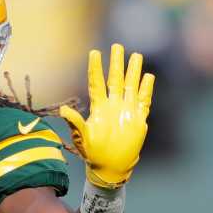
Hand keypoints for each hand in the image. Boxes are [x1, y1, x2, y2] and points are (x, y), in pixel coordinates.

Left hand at [59, 43, 154, 187]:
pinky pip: (144, 101)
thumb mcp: (82, 138)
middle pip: (115, 79)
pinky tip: (148, 77)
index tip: (95, 52)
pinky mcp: (138, 119)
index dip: (96, 68)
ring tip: (136, 55)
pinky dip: (146, 89)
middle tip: (117, 46)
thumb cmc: (93, 154)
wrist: (111, 167)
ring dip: (133, 72)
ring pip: (131, 86)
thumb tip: (63, 111)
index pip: (97, 83)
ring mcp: (126, 111)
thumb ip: (75, 123)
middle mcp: (113, 106)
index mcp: (99, 108)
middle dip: (117, 63)